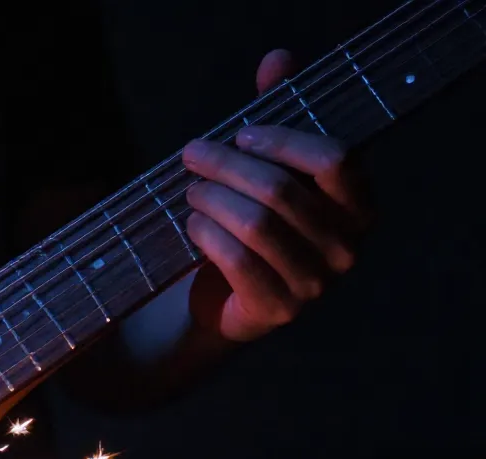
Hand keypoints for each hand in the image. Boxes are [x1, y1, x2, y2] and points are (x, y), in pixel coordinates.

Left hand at [181, 49, 369, 342]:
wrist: (228, 299)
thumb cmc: (256, 223)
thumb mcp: (269, 169)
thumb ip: (280, 114)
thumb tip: (279, 59)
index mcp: (358, 206)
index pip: (335, 159)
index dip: (284, 140)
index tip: (242, 133)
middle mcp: (347, 247)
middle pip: (281, 191)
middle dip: (227, 166)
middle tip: (192, 154)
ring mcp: (315, 284)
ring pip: (256, 225)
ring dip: (211, 199)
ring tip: (189, 190)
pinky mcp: (277, 310)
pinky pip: (236, 261)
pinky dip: (207, 235)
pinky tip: (193, 224)